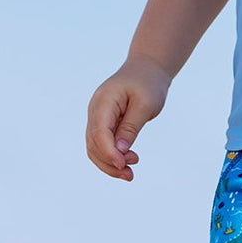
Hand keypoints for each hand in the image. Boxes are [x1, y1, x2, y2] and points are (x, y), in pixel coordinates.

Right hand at [85, 53, 171, 180]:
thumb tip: (119, 151)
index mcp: (104, 100)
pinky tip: (126, 163)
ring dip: (109, 163)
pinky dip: (112, 156)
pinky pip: (102, 144)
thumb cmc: (148, 83)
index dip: (108, 152)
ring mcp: (97, 116)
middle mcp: (95, 110)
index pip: (99, 131)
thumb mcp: (145, 104)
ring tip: (130, 173)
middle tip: (130, 174)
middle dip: (109, 162)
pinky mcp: (103, 123)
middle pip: (93, 143)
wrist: (148, 68)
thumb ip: (131, 127)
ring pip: (95, 147)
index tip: (123, 165)